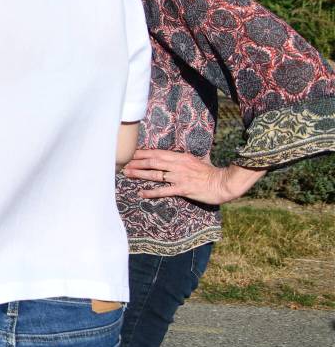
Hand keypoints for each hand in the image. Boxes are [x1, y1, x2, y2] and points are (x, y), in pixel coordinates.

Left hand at [123, 148, 262, 204]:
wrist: (223, 183)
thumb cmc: (210, 173)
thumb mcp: (197, 160)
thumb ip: (184, 159)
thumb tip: (175, 156)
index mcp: (181, 157)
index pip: (158, 153)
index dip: (143, 153)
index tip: (131, 153)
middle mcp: (178, 165)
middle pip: (153, 161)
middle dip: (137, 162)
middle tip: (123, 162)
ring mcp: (180, 176)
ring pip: (155, 174)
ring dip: (140, 174)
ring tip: (127, 174)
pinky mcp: (183, 188)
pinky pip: (164, 190)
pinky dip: (152, 192)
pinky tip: (141, 193)